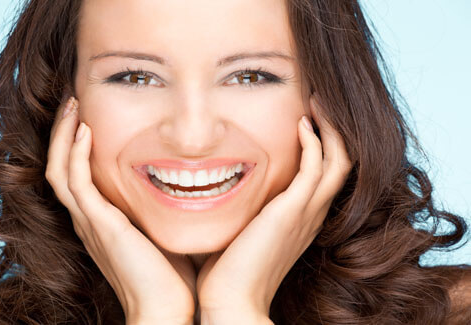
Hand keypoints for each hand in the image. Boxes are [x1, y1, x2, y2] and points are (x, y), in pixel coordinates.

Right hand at [45, 97, 196, 324]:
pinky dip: (74, 153)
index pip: (77, 175)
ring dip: (62, 134)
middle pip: (60, 166)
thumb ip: (165, 208)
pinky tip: (84, 129)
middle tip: (74, 102)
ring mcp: (89, 222)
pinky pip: (75, 181)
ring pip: (59, 169)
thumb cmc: (171, 276)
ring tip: (73, 105)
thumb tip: (191, 184)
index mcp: (101, 221)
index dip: (76, 145)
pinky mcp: (98, 224)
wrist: (165, 311)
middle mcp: (88, 219)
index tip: (91, 116)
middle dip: (63, 132)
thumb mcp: (164, 231)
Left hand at [196, 95, 352, 322]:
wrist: (230, 301)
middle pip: (341, 163)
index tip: (306, 119)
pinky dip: (314, 142)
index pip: (325, 175)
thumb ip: (242, 209)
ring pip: (338, 161)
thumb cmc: (228, 270)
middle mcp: (311, 214)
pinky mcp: (293, 211)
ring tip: (317, 103)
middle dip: (334, 130)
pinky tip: (301, 123)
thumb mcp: (241, 232)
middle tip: (319, 102)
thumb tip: (216, 188)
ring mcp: (306, 213)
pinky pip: (317, 167)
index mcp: (300, 219)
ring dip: (330, 129)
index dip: (324, 145)